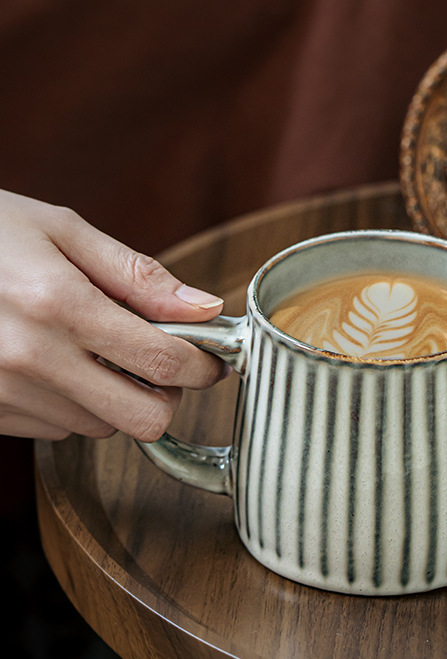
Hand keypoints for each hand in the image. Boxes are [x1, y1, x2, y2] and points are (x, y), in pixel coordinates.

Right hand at [0, 190, 227, 440]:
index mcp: (57, 303)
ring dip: (117, 397)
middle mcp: (29, 358)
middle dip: (167, 395)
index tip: (214, 359)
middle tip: (163, 362)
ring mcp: (3, 392)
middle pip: (141, 418)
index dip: (204, 366)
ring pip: (101, 426)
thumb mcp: (61, 229)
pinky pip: (58, 429)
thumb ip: (138, 275)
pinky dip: (75, 404)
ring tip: (95, 349)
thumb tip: (204, 307)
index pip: (162, 361)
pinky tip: (57, 363)